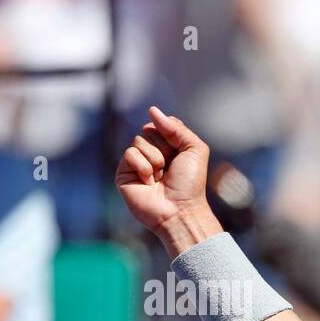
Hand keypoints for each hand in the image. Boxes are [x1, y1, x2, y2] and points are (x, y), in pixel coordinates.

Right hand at [115, 106, 222, 256]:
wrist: (180, 210)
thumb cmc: (190, 184)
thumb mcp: (195, 150)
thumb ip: (177, 128)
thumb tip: (152, 110)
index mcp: (169, 147)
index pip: (161, 125)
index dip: (171, 135)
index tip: (179, 153)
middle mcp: (152, 154)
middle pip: (148, 130)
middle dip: (163, 148)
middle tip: (170, 168)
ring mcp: (137, 163)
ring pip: (138, 141)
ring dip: (155, 159)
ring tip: (160, 178)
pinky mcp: (124, 173)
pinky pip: (130, 153)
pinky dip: (143, 167)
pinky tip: (149, 182)